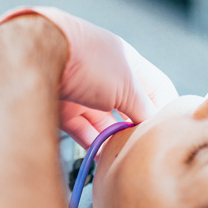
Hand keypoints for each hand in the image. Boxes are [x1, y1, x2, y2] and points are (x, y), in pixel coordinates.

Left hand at [0, 7, 177, 146]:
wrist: (37, 51)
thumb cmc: (88, 60)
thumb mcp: (127, 85)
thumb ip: (143, 108)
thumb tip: (153, 128)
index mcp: (129, 64)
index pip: (157, 88)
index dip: (166, 109)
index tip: (171, 131)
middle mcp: (107, 76)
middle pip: (130, 107)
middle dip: (138, 127)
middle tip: (146, 148)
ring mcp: (85, 92)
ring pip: (106, 122)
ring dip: (115, 139)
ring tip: (124, 157)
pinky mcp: (63, 107)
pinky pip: (84, 130)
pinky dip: (94, 143)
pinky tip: (102, 156)